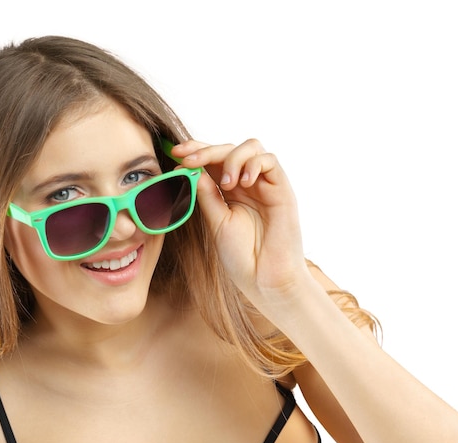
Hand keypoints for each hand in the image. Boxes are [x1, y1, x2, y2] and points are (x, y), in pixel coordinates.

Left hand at [171, 139, 310, 306]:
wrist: (265, 280)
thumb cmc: (242, 256)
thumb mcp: (216, 221)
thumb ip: (206, 194)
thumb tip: (190, 169)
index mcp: (229, 191)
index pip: (213, 160)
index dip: (195, 151)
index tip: (175, 153)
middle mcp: (248, 184)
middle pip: (229, 149)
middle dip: (206, 150)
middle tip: (188, 160)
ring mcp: (265, 185)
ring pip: (251, 147)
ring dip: (231, 157)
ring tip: (225, 183)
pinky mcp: (282, 189)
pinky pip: (270, 160)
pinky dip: (253, 164)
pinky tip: (243, 183)